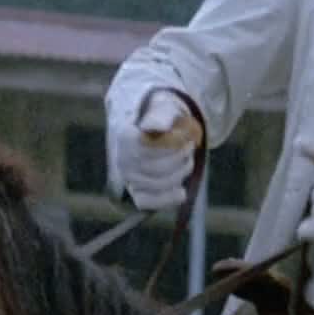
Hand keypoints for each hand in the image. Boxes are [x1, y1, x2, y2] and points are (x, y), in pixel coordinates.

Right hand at [106, 89, 200, 210]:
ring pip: (156, 185)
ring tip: (189, 162)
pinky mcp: (137, 193)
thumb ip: (161, 117)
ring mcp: (129, 178)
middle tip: (191, 147)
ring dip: (179, 174)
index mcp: (125, 136)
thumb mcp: (165, 112)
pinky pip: (148, 202)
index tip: (186, 138)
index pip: (149, 149)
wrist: (162, 132)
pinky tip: (182, 192)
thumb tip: (156, 128)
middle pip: (155, 168)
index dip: (171, 147)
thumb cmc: (164, 121)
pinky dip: (167, 199)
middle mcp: (122, 159)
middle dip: (179, 159)